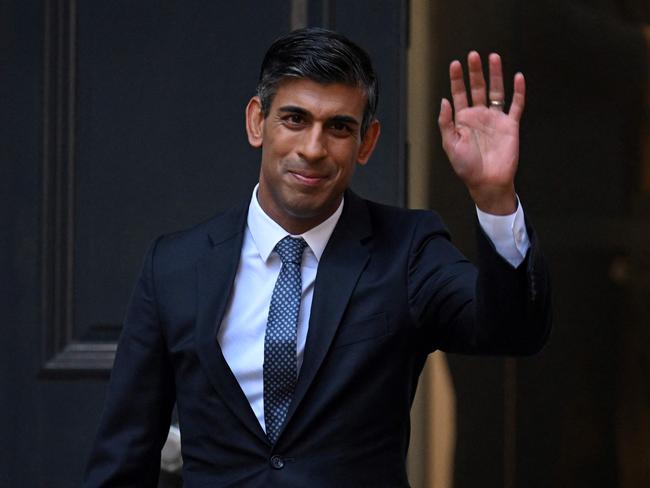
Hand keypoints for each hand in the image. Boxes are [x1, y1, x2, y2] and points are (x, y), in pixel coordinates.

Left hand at [438, 51, 524, 214]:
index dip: (457, 79)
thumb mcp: (450, 145)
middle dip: (475, 72)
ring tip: (493, 57)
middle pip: (477, 88)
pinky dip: (518, 91)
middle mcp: (479, 116)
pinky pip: (516, 105)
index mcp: (463, 120)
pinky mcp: (510, 125)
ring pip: (496, 91)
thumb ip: (446, 122)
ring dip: (495, 75)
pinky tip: (518, 77)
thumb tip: (443, 100)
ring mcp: (495, 119)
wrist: (487, 182)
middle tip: (474, 55)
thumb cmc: (466, 167)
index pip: (459, 94)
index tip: (455, 64)